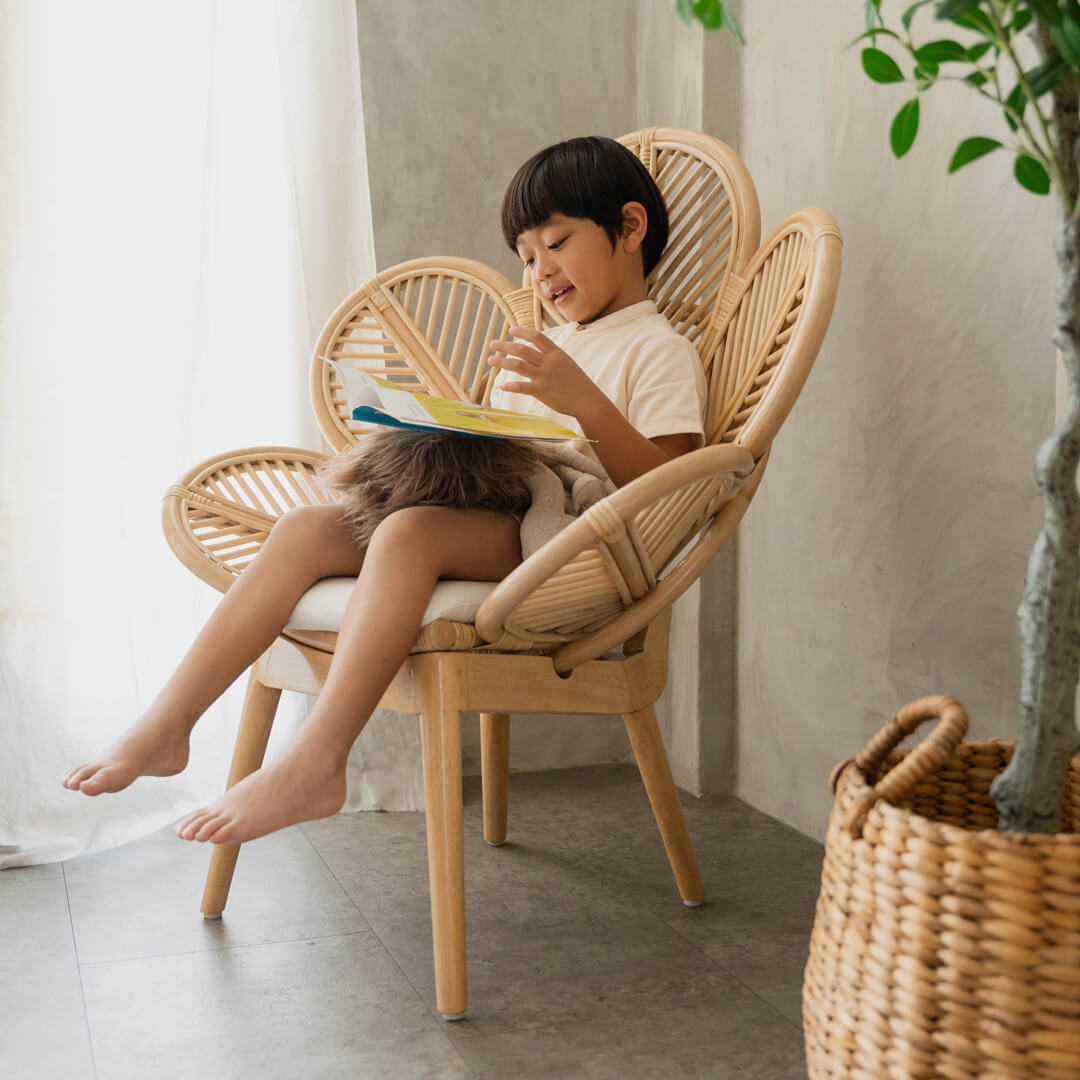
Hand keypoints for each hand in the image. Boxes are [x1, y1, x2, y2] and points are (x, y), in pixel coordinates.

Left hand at [487, 326, 602, 418]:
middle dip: (505, 345)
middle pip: (522, 349)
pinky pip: (521, 386)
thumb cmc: (578, 384)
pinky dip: (510, 386)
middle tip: (493, 343)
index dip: (522, 332)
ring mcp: (544, 376)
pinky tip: (501, 386)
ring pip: (518, 365)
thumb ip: (552, 358)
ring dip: (502, 361)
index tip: (511, 330)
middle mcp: (549, 362)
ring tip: (491, 360)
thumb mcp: (567, 364)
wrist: (588, 400)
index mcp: (556, 353)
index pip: (537, 337)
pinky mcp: (541, 391)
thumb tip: (538, 355)